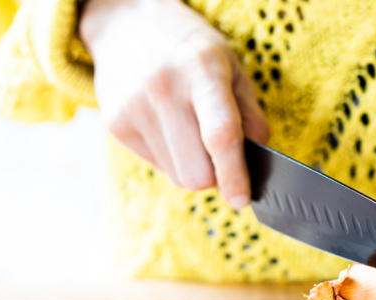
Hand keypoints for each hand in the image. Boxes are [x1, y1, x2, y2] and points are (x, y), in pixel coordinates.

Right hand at [80, 0, 268, 208]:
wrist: (126, 23)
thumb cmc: (190, 49)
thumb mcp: (231, 67)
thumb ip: (250, 113)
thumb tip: (259, 157)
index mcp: (201, 71)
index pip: (220, 135)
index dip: (234, 175)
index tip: (242, 200)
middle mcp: (164, 89)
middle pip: (196, 172)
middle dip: (216, 176)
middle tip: (222, 157)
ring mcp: (134, 108)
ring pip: (177, 176)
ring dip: (194, 167)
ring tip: (192, 132)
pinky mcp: (115, 124)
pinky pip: (157, 166)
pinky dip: (172, 157)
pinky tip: (170, 128)